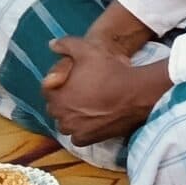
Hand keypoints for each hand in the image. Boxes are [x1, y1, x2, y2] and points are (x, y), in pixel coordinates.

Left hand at [41, 31, 167, 143]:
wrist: (137, 93)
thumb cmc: (111, 70)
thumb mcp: (88, 49)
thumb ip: (66, 45)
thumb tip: (51, 45)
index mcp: (56, 94)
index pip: (48, 90)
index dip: (60, 83)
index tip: (74, 80)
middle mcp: (60, 114)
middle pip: (56, 107)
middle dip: (64, 100)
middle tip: (82, 92)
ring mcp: (74, 129)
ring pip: (66, 123)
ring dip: (72, 117)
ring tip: (87, 107)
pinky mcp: (87, 139)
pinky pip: (77, 137)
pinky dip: (82, 130)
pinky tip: (93, 121)